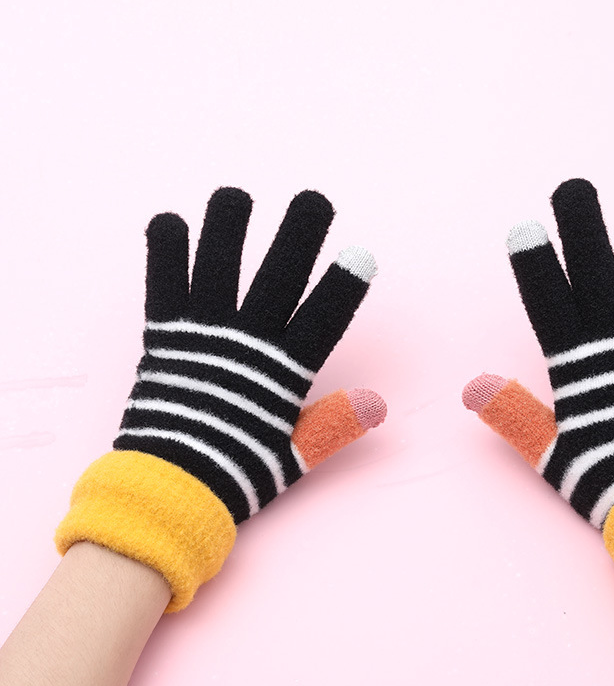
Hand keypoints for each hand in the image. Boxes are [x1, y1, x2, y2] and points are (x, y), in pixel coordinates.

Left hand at [56, 188, 385, 609]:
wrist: (170, 489)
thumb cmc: (237, 470)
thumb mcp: (295, 453)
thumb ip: (334, 423)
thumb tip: (377, 404)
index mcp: (283, 372)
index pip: (323, 318)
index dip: (343, 285)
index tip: (361, 254)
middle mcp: (246, 343)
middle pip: (278, 276)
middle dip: (298, 234)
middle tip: (313, 200)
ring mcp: (203, 335)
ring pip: (219, 267)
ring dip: (228, 227)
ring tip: (236, 196)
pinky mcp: (165, 337)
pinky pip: (164, 284)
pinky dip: (166, 252)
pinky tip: (170, 222)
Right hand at [463, 179, 613, 615]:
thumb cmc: (607, 478)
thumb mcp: (551, 451)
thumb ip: (514, 414)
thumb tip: (473, 388)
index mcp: (578, 365)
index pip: (550, 302)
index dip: (536, 263)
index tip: (524, 227)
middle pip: (600, 270)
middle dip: (585, 225)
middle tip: (575, 187)